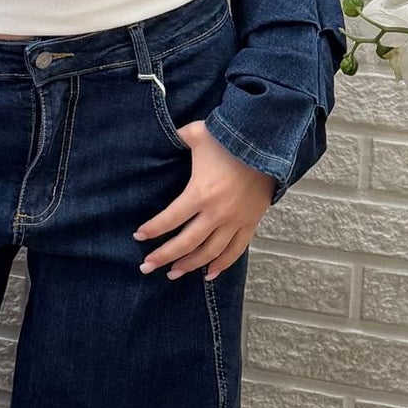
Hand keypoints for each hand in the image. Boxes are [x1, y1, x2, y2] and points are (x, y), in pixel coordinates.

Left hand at [135, 120, 275, 279]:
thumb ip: (177, 136)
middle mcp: (217, 212)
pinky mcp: (250, 223)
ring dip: (190, 265)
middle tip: (147, 266)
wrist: (269, 145)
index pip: (170, 219)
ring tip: (173, 273)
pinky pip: (236, 250)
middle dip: (164, 256)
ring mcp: (235, 221)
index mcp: (201, 193)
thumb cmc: (230, 139)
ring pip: (210, 252)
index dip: (153, 229)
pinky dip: (222, 265)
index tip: (139, 236)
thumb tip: (163, 135)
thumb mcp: (197, 134)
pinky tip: (209, 274)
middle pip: (186, 243)